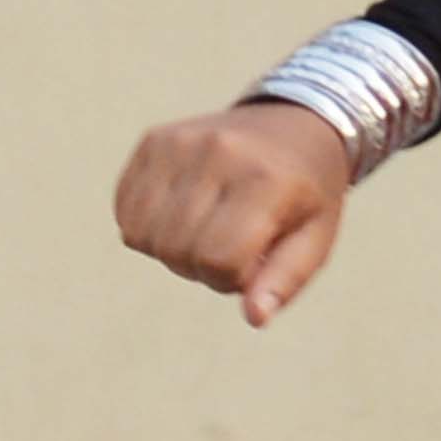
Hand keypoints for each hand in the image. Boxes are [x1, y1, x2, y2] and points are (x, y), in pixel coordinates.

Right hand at [114, 103, 351, 327]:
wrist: (296, 122)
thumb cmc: (307, 193)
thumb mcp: (315, 238)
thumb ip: (285, 280)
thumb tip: (254, 317)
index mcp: (265, 180)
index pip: (218, 259)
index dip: (231, 279)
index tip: (253, 263)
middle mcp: (218, 154)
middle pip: (176, 251)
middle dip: (200, 267)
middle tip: (231, 248)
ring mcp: (179, 143)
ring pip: (142, 235)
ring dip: (171, 250)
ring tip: (208, 229)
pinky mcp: (153, 140)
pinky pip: (125, 211)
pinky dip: (148, 226)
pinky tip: (184, 212)